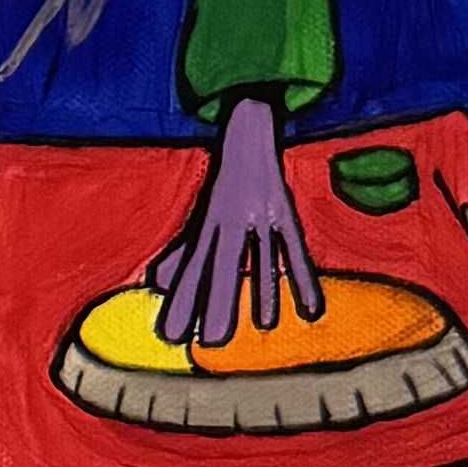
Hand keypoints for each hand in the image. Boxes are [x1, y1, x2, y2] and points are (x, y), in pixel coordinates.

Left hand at [147, 95, 327, 353]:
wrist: (250, 125)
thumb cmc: (224, 180)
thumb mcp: (201, 214)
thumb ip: (182, 252)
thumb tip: (157, 284)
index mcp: (208, 219)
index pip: (193, 267)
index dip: (183, 300)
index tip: (171, 334)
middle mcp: (232, 216)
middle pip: (224, 264)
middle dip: (217, 302)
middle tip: (211, 341)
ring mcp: (261, 213)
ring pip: (262, 257)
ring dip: (263, 293)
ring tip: (263, 326)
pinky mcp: (286, 211)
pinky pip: (295, 249)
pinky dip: (303, 280)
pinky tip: (311, 312)